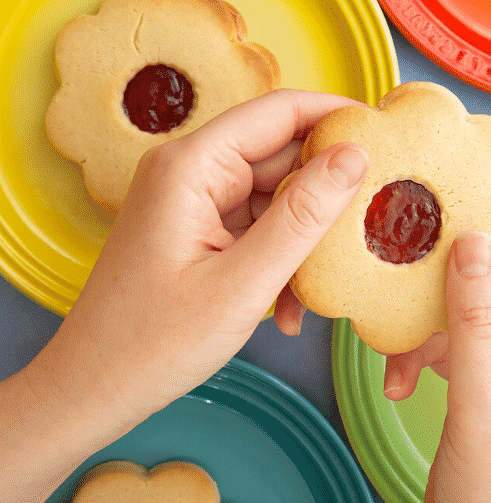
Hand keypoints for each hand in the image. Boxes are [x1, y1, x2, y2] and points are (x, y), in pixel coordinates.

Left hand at [31, 89, 368, 431]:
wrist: (90, 392)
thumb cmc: (151, 345)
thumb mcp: (242, 283)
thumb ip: (303, 216)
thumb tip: (354, 155)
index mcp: (191, 165)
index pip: (278, 111)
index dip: (335, 114)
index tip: (387, 132)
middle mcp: (190, 169)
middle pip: (280, 152)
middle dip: (326, 189)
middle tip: (374, 219)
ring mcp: (192, 198)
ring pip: (274, 193)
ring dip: (304, 235)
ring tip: (322, 285)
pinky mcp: (196, 227)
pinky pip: (256, 223)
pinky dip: (280, 256)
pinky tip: (288, 306)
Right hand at [406, 177, 490, 502]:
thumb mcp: (486, 411)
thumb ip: (476, 322)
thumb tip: (476, 241)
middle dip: (474, 256)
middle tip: (425, 236)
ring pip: (484, 298)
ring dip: (438, 310)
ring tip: (400, 328)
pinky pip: (460, 334)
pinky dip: (426, 348)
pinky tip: (399, 377)